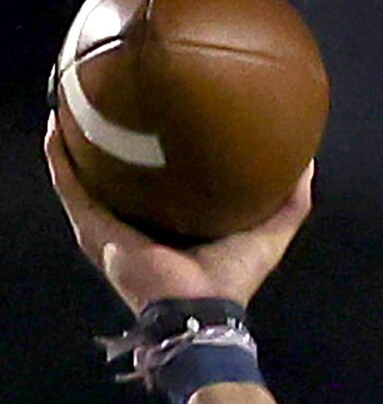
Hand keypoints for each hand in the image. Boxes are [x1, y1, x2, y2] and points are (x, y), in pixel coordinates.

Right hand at [44, 112, 314, 314]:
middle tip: (108, 93)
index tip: (158, 108)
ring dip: (73, 139)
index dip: (155, 146)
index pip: (157, 178)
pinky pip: (69, 187)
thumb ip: (289, 201)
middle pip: (115, 172)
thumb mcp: (268, 233)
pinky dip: (59, 157)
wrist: (199, 310)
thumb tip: (306, 160)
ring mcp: (109, 227)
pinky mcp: (93, 231)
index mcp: (170, 221)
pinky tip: (56, 124)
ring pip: (82, 174)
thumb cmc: (231, 279)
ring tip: (72, 97)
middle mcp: (136, 222)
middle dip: (108, 136)